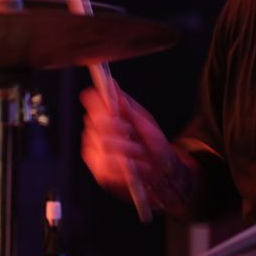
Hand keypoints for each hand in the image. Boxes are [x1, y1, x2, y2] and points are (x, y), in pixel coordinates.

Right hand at [80, 85, 174, 202]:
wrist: (163, 170)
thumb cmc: (153, 142)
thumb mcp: (143, 119)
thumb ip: (126, 104)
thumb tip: (110, 83)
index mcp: (104, 118)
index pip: (92, 102)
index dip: (101, 102)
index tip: (115, 109)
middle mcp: (94, 134)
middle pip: (98, 122)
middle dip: (120, 127)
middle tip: (133, 134)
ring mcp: (95, 154)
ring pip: (104, 143)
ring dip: (128, 147)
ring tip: (140, 152)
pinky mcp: (100, 173)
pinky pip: (108, 163)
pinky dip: (128, 164)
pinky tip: (138, 165)